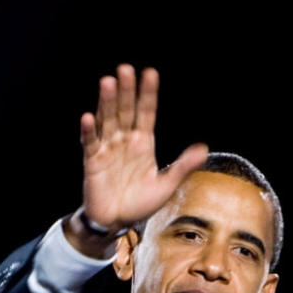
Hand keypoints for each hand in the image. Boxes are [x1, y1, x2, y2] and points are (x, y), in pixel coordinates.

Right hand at [75, 65, 207, 238]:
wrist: (117, 222)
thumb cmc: (141, 203)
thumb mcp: (166, 185)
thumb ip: (183, 166)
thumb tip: (204, 149)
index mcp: (143, 143)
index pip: (146, 113)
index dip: (148, 94)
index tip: (150, 73)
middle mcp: (125, 140)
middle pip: (125, 111)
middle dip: (126, 91)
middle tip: (126, 69)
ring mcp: (108, 149)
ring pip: (107, 121)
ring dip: (107, 103)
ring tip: (107, 82)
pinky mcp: (92, 162)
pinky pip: (90, 143)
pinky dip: (89, 132)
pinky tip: (89, 118)